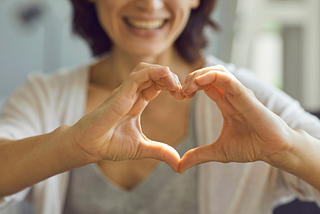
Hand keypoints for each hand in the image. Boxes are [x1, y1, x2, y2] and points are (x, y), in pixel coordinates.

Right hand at [69, 63, 182, 171]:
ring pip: (146, 70)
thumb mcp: (142, 148)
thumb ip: (161, 152)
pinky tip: (166, 74)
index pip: (157, 85)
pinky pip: (137, 76)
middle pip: (154, 74)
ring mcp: (125, 92)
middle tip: (182, 91)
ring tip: (175, 84)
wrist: (89, 147)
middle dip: (171, 78)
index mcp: (137, 103)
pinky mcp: (120, 94)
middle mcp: (132, 94)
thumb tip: (178, 164)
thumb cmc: (109, 145)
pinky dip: (153, 71)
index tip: (184, 96)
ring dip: (163, 72)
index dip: (171, 86)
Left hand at [179, 65, 293, 172]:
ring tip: (188, 87)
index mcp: (224, 103)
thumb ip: (198, 155)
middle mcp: (230, 95)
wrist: (273, 150)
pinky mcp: (245, 96)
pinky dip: (212, 76)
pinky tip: (198, 82)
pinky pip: (228, 79)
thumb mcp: (218, 152)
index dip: (189, 87)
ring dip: (199, 75)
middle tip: (180, 91)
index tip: (178, 96)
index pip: (204, 85)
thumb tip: (179, 167)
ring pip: (217, 71)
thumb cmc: (251, 147)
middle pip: (208, 74)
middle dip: (190, 78)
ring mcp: (238, 93)